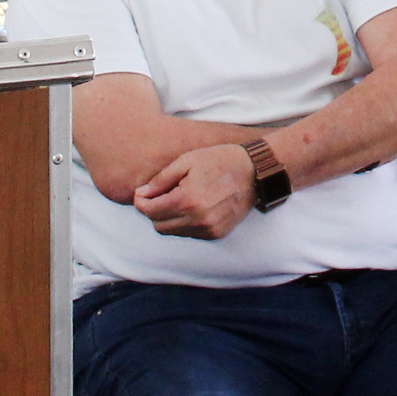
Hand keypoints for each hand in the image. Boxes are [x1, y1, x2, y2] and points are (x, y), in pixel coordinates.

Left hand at [134, 142, 256, 239]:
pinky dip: (185, 223)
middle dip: (153, 211)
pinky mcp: (217, 234)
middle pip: (159, 225)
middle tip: (159, 195)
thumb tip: (142, 194)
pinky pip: (190, 234)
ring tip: (179, 198)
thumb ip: (161, 180)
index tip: (142, 193)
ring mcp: (209, 229)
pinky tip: (193, 207)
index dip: (141, 202)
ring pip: (173, 232)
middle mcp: (197, 219)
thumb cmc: (220, 161)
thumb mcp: (187, 161)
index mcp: (187, 200)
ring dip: (169, 218)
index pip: (150, 211)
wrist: (254, 172)